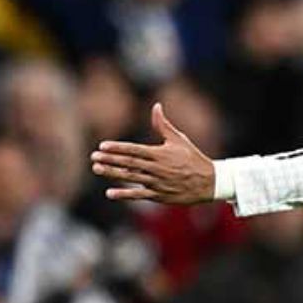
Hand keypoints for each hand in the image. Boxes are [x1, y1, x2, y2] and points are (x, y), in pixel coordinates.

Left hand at [92, 103, 216, 203]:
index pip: (134, 149)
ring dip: (112, 173)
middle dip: (110, 159)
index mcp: (160, 153)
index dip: (117, 147)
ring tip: (96, 169)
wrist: (209, 182)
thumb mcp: (179, 139)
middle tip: (93, 156)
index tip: (103, 145)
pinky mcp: (159, 196)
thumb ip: (163, 124)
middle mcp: (157, 168)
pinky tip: (110, 193)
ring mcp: (157, 183)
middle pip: (128, 163)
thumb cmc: (193, 158)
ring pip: (130, 177)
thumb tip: (156, 106)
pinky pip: (138, 195)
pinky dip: (124, 194)